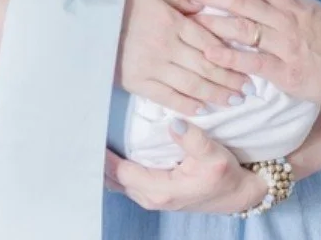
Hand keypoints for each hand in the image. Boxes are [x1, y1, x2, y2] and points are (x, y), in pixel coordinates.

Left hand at [105, 121, 265, 213]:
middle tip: (84, 133)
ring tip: (92, 140)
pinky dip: (116, 169)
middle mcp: (151, 197)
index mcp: (160, 190)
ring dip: (106, 165)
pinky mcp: (156, 192)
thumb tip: (174, 123)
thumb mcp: (214, 155)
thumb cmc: (224, 175)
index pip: (121, 171)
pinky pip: (127, 181)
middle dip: (98, 161)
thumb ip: (193, 139)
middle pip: (114, 179)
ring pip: (118, 182)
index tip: (91, 132)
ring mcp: (152, 197)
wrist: (237, 195)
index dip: (104, 154)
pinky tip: (111, 153)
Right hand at [115, 0, 249, 115]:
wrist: (87, 14)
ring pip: (190, 85)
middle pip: (205, 67)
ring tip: (233, 102)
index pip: (210, 43)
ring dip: (214, 95)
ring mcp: (150, 66)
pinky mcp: (135, 81)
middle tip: (248, 91)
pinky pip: (165, 96)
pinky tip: (201, 109)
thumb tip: (207, 4)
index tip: (248, 66)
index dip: (231, 58)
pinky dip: (185, 104)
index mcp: (172, 22)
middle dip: (229, 81)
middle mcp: (165, 46)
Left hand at [173, 0, 320, 104]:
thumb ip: (278, 5)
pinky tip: (210, 54)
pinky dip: (230, 57)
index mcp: (287, 2)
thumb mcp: (305, 10)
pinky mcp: (286, 71)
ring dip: (212, 23)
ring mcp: (285, 44)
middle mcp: (283, 18)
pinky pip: (253, 62)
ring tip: (186, 20)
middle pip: (238, 1)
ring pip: (242, 28)